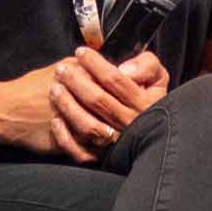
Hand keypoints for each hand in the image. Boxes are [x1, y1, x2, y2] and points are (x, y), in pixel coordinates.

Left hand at [45, 47, 170, 162]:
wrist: (150, 130)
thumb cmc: (147, 96)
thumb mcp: (156, 76)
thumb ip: (147, 65)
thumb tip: (125, 70)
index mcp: (144, 104)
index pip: (116, 81)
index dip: (96, 64)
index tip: (81, 52)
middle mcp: (130, 125)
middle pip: (98, 101)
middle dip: (76, 81)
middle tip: (61, 69)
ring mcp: (116, 143)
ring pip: (88, 126)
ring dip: (68, 105)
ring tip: (55, 88)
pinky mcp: (102, 158)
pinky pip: (81, 152)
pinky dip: (65, 137)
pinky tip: (56, 120)